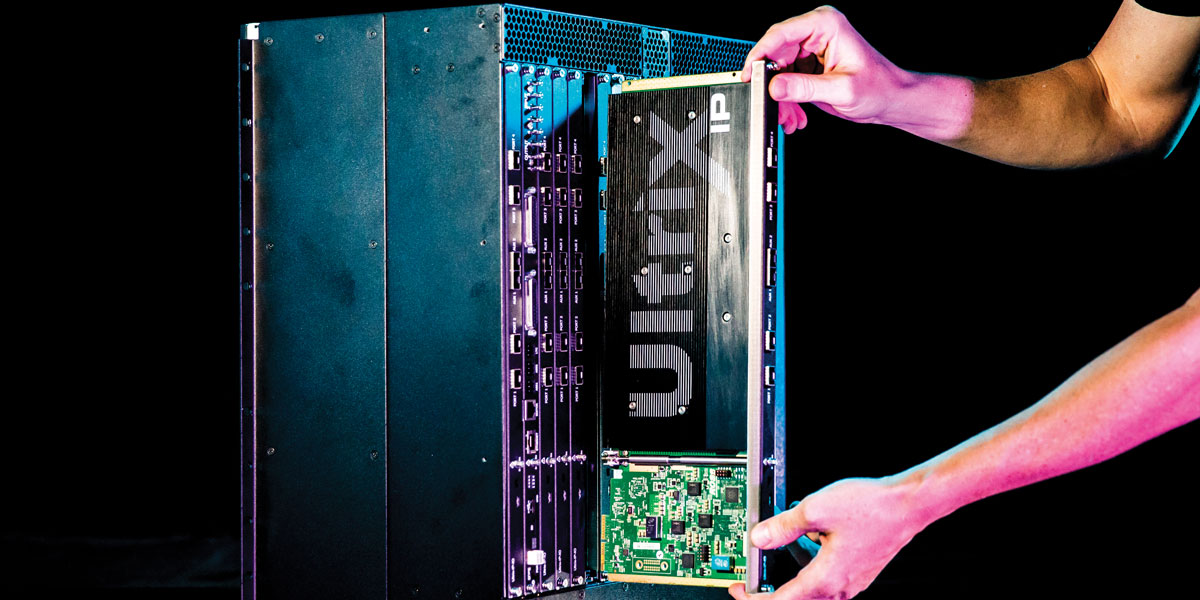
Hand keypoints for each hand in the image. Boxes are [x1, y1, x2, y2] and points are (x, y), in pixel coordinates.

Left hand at [728, 477, 926, 599]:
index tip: (739, 589)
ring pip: (812, 588)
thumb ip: (783, 527)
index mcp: (826, 578)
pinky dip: (811, 565)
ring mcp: (851, 582)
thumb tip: (760, 538)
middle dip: (771, 589)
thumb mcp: (815, 509)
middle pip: (796, 599)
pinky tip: (811, 539)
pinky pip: (826, 577)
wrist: (908, 505)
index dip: (755, 597)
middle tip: (752, 578)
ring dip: (793, 574)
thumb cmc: (871, 508)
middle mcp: (840, 587)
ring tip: (785, 547)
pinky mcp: (857, 572)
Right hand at [741, 6, 926, 134]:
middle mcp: (816, 32)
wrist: (890, 100)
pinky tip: (795, 113)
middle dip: (772, 84)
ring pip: (777, 70)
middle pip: (775, 53)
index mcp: (825, 24)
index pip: (780, 34)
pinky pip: (785, 79)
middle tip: (772, 105)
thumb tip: (775, 86)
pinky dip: (787, 99)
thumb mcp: (841, 89)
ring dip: (780, 96)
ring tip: (790, 116)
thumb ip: (805, 88)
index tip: (750, 74)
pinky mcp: (808, 64)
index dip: (760, 55)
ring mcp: (811, 47)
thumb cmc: (878, 88)